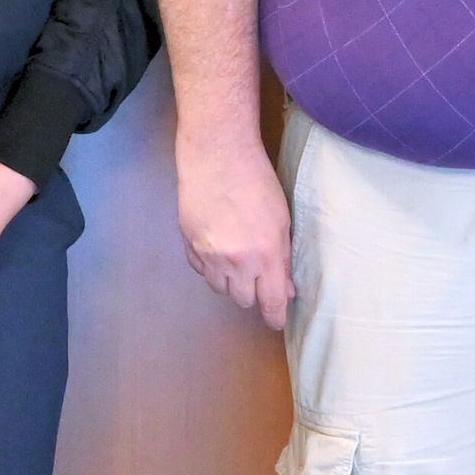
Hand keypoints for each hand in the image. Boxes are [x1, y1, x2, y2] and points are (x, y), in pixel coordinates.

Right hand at [176, 137, 292, 329]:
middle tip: (258, 273)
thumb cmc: (256, 181)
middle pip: (243, 300)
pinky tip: (217, 246)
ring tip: (236, 257)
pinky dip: (210, 266)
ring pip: (220, 288)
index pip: (271, 303)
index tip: (277, 319)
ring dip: (231, 280)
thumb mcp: (282, 220)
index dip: (275, 316)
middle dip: (253, 291)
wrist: (216, 155)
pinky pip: (201, 270)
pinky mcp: (188, 244)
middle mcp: (236, 262)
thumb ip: (283, 257)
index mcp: (265, 256)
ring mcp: (209, 254)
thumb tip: (286, 287)